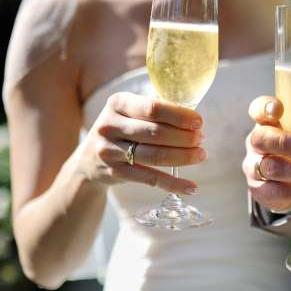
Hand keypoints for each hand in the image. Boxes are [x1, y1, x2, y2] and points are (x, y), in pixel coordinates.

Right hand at [78, 92, 205, 194]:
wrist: (89, 160)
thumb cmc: (124, 129)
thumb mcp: (131, 111)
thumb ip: (157, 109)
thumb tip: (194, 118)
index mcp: (118, 103)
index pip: (153, 107)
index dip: (179, 116)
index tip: (199, 122)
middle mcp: (110, 125)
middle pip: (156, 133)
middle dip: (185, 137)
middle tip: (201, 139)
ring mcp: (110, 150)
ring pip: (155, 156)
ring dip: (183, 157)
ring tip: (201, 155)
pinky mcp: (115, 172)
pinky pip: (150, 179)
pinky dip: (173, 184)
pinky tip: (191, 187)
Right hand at [243, 96, 290, 211]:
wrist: (286, 182)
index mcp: (267, 121)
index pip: (258, 109)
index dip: (265, 108)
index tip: (279, 108)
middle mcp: (256, 142)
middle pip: (262, 139)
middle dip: (287, 142)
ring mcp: (254, 167)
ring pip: (272, 168)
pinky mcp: (259, 190)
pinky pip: (275, 191)